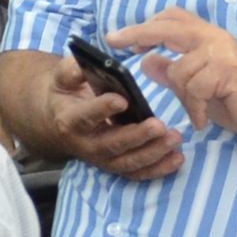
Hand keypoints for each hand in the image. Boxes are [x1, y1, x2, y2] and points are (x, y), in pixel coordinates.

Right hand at [45, 55, 182, 181]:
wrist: (58, 122)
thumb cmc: (66, 95)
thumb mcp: (62, 79)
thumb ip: (71, 70)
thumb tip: (85, 63)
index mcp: (71, 120)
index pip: (86, 117)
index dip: (103, 109)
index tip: (123, 100)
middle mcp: (86, 145)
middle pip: (112, 145)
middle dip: (137, 136)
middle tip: (159, 125)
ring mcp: (102, 159)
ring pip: (127, 163)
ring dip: (153, 153)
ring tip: (174, 138)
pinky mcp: (115, 166)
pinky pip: (137, 173)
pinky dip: (158, 169)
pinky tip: (177, 158)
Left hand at [111, 11, 236, 142]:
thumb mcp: (198, 85)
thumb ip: (174, 71)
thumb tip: (146, 60)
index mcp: (207, 37)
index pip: (173, 17)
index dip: (147, 24)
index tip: (122, 38)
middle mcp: (214, 38)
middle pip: (168, 26)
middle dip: (138, 33)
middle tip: (113, 41)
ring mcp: (222, 53)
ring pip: (179, 70)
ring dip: (184, 97)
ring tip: (198, 111)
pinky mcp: (229, 72)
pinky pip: (195, 89)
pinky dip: (195, 109)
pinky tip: (204, 119)